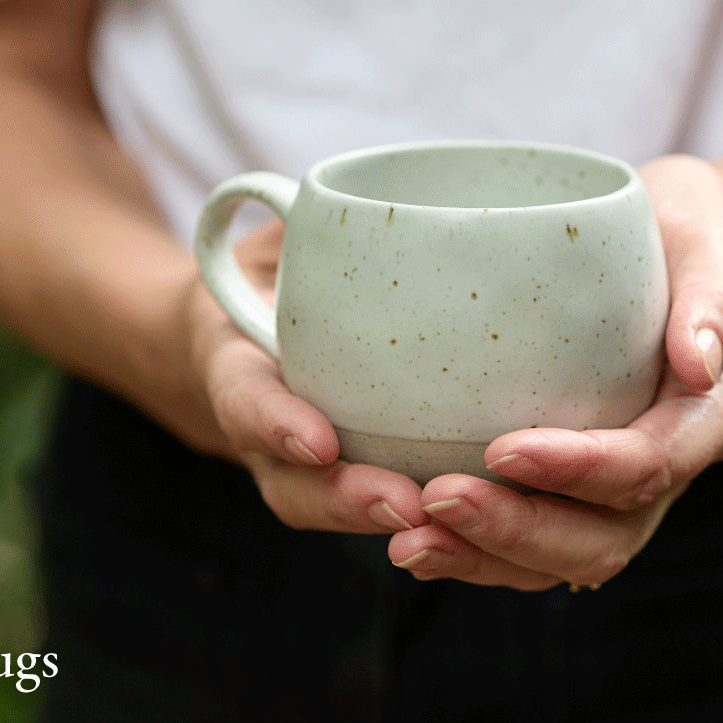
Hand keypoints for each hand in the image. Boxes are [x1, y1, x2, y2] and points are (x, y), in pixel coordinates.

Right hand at [169, 219, 429, 535]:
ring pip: (337, 512)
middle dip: (345, 500)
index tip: (316, 442)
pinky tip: (486, 524)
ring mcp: (306, 469)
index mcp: (236, 365)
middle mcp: (268, 432)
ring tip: (446, 528)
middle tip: (403, 505)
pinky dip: (427, 525)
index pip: (245, 398)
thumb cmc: (278, 271)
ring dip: (390, 525)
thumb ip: (308, 220)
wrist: (249, 333)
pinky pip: (382, 511)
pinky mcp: (356, 477)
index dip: (274, 423)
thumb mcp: (278, 235)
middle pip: (294, 486)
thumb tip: (349, 195)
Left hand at [383, 155, 722, 589]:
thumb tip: (699, 361)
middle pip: (602, 539)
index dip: (578, 471)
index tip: (500, 448)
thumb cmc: (685, 233)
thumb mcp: (709, 238)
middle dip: (517, 532)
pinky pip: (532, 547)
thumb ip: (713, 297)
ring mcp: (620, 491)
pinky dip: (474, 552)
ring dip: (484, 558)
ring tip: (406, 540)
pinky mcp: (576, 491)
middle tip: (434, 501)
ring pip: (563, 560)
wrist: (676, 250)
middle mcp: (667, 469)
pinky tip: (411, 535)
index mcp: (708, 416)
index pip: (649, 465)